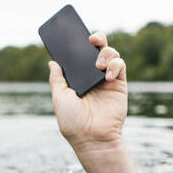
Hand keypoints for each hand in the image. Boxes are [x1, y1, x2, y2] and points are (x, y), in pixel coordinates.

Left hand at [48, 32, 126, 151]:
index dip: (79, 44)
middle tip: (91, 40)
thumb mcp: (59, 98)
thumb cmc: (73, 121)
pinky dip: (115, 64)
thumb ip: (57, 79)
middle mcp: (92, 77)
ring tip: (98, 65)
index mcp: (77, 79)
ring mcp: (107, 80)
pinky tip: (107, 76)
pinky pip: (120, 65)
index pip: (79, 56)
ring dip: (105, 52)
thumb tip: (52, 62)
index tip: (75, 36)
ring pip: (110, 53)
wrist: (92, 137)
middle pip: (97, 49)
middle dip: (96, 39)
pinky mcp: (119, 84)